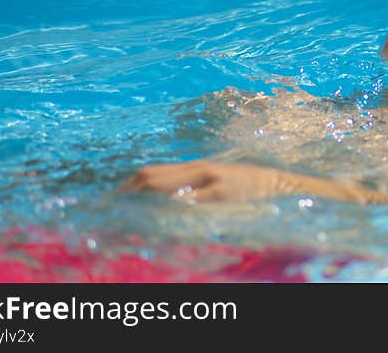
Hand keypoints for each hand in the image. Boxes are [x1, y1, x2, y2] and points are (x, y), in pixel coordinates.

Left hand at [120, 160, 292, 201]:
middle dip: (128, 193)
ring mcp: (209, 181)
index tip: (112, 201)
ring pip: (165, 187)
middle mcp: (198, 170)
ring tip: (124, 215)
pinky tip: (159, 218)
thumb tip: (164, 200)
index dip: (129, 186)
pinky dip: (171, 208)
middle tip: (109, 210)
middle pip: (151, 177)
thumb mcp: (217, 183)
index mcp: (195, 168)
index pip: (151, 172)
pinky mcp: (220, 193)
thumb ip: (193, 188)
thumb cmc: (247, 189)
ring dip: (143, 201)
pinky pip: (190, 201)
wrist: (278, 184)